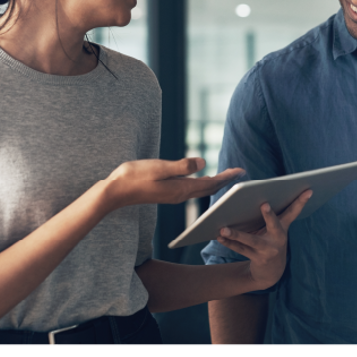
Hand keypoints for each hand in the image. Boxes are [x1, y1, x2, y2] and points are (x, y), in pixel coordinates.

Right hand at [104, 157, 244, 209]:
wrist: (115, 191)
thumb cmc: (135, 176)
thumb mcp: (159, 167)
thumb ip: (181, 166)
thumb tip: (203, 162)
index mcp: (180, 188)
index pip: (210, 183)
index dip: (226, 177)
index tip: (241, 171)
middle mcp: (179, 194)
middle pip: (208, 187)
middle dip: (225, 180)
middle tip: (240, 173)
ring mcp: (173, 194)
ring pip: (200, 189)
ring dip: (215, 182)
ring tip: (227, 176)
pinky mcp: (166, 192)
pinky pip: (191, 189)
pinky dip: (202, 183)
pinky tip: (202, 179)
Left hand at [216, 189, 312, 290]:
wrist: (271, 272)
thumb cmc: (270, 241)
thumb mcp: (275, 229)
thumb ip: (271, 215)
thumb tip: (257, 197)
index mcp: (283, 227)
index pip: (294, 211)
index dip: (301, 201)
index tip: (307, 190)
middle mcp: (279, 238)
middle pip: (274, 225)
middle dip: (269, 215)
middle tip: (264, 204)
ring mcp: (268, 249)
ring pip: (250, 240)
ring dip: (236, 234)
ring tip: (223, 228)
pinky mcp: (258, 258)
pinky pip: (241, 249)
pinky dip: (229, 242)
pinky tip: (219, 236)